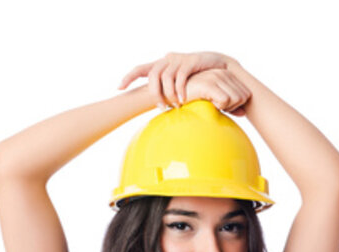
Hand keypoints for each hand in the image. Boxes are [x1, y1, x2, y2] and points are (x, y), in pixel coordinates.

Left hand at [119, 52, 237, 106]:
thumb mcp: (180, 80)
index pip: (140, 68)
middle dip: (154, 92)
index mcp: (161, 63)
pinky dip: (179, 90)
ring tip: (173, 106)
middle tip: (159, 106)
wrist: (219, 64)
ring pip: (165, 77)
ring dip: (168, 94)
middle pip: (152, 74)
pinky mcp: (191, 61)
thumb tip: (157, 102)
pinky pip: (180, 77)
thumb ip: (168, 86)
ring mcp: (179, 59)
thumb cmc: (198, 76)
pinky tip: (182, 100)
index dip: (129, 77)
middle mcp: (167, 59)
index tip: (119, 87)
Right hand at [183, 69, 249, 115]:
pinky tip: (207, 102)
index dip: (235, 104)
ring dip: (225, 107)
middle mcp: (223, 73)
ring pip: (236, 99)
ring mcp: (216, 76)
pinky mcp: (209, 83)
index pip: (246, 94)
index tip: (219, 103)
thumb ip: (230, 106)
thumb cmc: (193, 100)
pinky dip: (218, 106)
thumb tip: (244, 113)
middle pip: (244, 97)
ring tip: (211, 103)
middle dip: (232, 106)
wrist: (172, 96)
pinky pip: (226, 100)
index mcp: (227, 75)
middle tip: (216, 105)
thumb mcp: (215, 102)